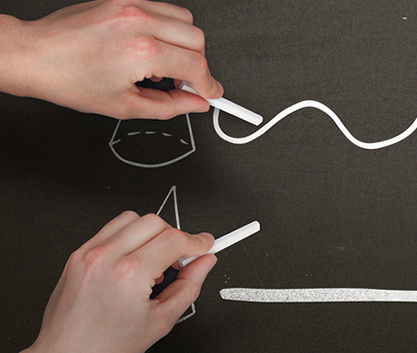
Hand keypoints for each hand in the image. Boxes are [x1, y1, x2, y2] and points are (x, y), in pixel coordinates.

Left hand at [0, 0, 222, 119]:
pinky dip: (167, 28)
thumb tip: (194, 104)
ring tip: (166, 62)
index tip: (210, 92)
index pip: (196, 66)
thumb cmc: (67, 79)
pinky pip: (163, 8)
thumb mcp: (123, 106)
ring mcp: (131, 6)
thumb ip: (169, 106)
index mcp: (141, 52)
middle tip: (185, 82)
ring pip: (185, 20)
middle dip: (197, 65)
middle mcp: (139, 23)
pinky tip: (152, 45)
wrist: (34, 56)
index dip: (208, 85)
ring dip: (185, 43)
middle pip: (197, 40)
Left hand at [0, 212, 215, 352]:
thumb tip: (204, 264)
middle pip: (155, 222)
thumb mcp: (161, 321)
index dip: (197, 242)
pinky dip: (128, 237)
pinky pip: (110, 230)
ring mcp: (88, 254)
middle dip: (175, 236)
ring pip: (131, 219)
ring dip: (151, 233)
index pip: (174, 239)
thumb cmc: (105, 348)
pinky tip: (132, 260)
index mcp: (130, 274)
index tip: (205, 245)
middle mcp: (106, 257)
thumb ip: (189, 286)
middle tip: (181, 258)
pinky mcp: (77, 255)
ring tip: (153, 260)